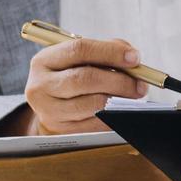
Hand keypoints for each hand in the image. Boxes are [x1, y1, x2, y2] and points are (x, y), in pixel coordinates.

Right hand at [7, 37, 148, 135]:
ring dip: (118, 100)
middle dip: (118, 80)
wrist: (49, 107)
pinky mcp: (59, 131)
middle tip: (139, 83)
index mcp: (44, 61)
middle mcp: (41, 86)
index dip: (110, 52)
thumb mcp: (77, 59)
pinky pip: (94, 124)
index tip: (134, 57)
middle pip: (84, 79)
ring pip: (91, 104)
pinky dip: (113, 117)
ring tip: (133, 96)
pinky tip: (122, 111)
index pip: (79, 50)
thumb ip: (104, 51)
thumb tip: (131, 58)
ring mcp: (48, 111)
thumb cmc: (69, 77)